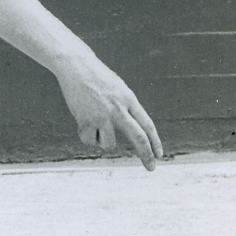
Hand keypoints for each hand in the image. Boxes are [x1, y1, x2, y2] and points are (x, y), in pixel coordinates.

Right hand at [55, 52, 163, 170]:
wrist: (76, 67)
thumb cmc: (97, 77)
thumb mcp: (118, 89)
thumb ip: (126, 108)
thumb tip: (133, 132)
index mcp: (129, 99)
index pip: (147, 125)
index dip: (155, 141)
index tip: (159, 155)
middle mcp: (118, 109)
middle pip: (138, 137)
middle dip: (146, 155)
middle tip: (151, 168)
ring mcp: (102, 116)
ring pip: (109, 144)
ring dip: (103, 140)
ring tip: (95, 123)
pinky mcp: (86, 120)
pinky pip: (89, 141)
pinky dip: (87, 136)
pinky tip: (82, 120)